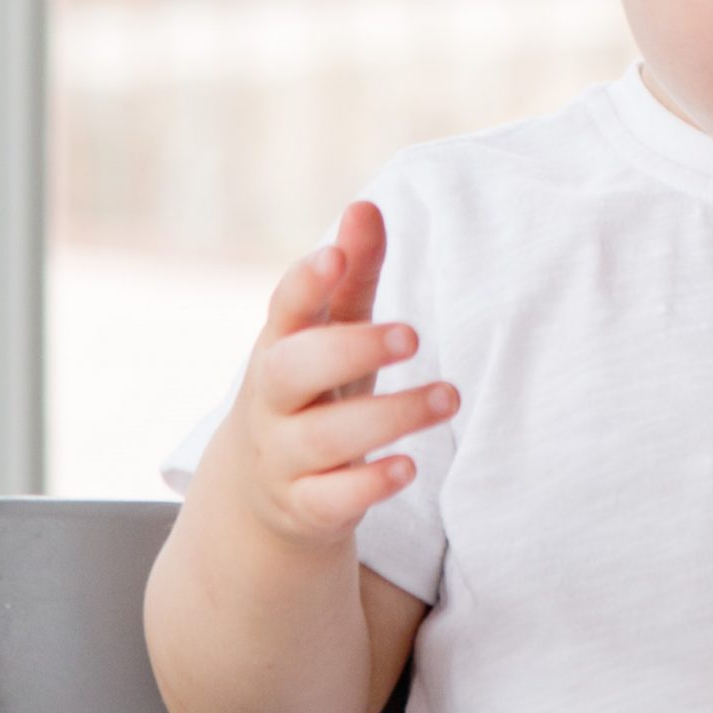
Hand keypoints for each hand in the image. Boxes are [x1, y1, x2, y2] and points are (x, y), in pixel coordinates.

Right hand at [220, 201, 458, 548]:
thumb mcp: (330, 335)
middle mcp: (273, 401)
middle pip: (292, 370)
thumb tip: (367, 206)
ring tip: (449, 397)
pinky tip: (409, 467)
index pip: (283, 309)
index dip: (305, 283)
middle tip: (414, 334)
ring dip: (389, 417)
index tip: (335, 254)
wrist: (263, 492)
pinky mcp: (306, 506)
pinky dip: (368, 485)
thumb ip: (352, 277)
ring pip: (324, 437)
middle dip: (350, 350)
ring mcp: (284, 456)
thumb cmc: (315, 393)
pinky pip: (330, 498)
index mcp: (281, 347)